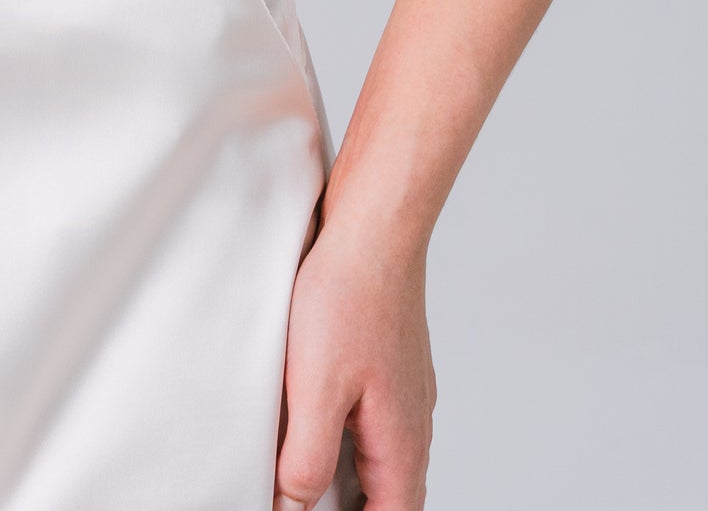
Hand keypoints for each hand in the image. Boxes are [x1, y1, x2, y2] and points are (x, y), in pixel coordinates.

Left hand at [275, 216, 434, 510]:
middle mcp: (413, 422)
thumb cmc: (350, 296)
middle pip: (392, 494)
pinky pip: (376, 417)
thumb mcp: (316, 389)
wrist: (374, 225)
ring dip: (351, 474)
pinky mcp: (390, 360)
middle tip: (309, 498)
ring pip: (384, 455)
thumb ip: (306, 458)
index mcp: (402, 443)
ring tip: (307, 473)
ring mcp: (406, 389)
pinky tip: (319, 415)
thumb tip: (294, 505)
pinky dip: (350, 434)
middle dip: (355, 506)